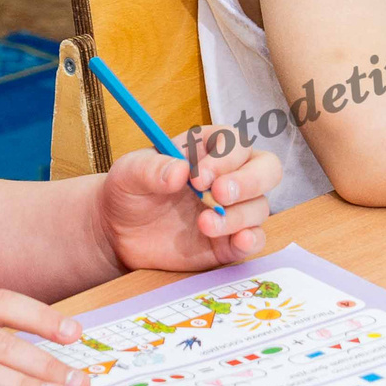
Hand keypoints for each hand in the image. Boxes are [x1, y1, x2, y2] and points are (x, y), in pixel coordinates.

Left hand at [98, 143, 277, 271]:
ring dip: (238, 216)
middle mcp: (229, 175)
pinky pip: (255, 239)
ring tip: (204, 224)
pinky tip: (238, 241)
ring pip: (260, 206)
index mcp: (208, 149)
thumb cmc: (129, 191)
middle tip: (219, 194)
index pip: (235, 143)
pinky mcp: (229, 241)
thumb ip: (150, 169)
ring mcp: (233, 210)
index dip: (225, 157)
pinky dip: (252, 240)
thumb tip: (179, 171)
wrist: (119, 232)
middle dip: (248, 181)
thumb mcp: (129, 173)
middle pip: (266, 169)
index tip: (198, 177)